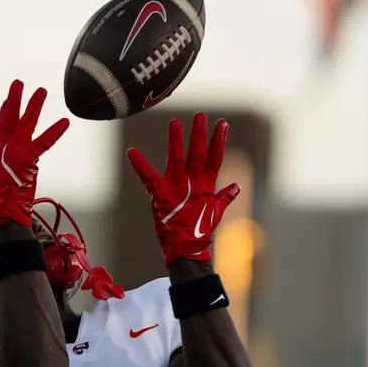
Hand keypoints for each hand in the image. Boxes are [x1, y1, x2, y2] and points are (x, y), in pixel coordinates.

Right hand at [0, 80, 69, 231]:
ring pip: (26, 124)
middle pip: (9, 118)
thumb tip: (15, 164)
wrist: (3, 212)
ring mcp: (14, 152)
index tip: (8, 98)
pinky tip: (65, 122)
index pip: (0, 126)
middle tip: (19, 82)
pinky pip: (43, 143)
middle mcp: (2, 149)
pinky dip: (55, 132)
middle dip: (14, 99)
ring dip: (34, 106)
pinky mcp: (27, 159)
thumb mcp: (2, 179)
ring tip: (42, 91)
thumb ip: (8, 166)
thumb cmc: (3, 201)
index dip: (4, 111)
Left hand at [127, 113, 239, 266]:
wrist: (187, 251)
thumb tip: (236, 186)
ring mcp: (176, 189)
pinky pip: (148, 177)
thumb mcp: (215, 212)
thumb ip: (224, 196)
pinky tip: (131, 152)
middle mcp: (192, 185)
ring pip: (177, 159)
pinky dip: (139, 164)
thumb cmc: (200, 231)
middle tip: (200, 115)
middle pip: (198, 154)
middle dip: (199, 135)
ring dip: (176, 141)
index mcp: (206, 186)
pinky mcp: (160, 196)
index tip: (223, 124)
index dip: (219, 141)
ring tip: (175, 122)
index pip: (215, 159)